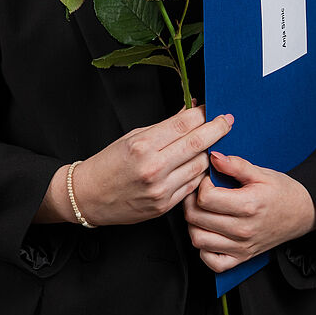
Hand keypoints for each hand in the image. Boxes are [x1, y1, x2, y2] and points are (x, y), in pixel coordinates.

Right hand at [68, 103, 233, 226]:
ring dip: (208, 152)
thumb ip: (164, 127)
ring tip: (208, 144)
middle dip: (217, 129)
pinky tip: (197, 164)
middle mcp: (153, 168)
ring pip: (200, 166)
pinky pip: (192, 185)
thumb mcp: (132, 136)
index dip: (202, 114)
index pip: (184, 124)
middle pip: (198, 144)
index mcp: (142, 145)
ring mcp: (161, 189)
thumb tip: (189, 112)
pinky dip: (198, 173)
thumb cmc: (108, 163)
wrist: (89, 197)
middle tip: (227, 120)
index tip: (212, 108)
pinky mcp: (164, 205)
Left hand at [182, 150, 315, 272]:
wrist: (304, 214)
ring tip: (201, 211)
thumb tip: (214, 157)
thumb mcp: (262, 173)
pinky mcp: (241, 258)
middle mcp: (243, 230)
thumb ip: (236, 165)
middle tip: (198, 192)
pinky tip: (208, 233)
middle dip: (191, 201)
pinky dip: (203, 249)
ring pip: (198, 239)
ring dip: (193, 224)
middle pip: (197, 218)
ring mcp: (241, 247)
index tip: (207, 180)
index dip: (200, 185)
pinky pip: (211, 262)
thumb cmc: (283, 193)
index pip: (205, 198)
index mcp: (248, 205)